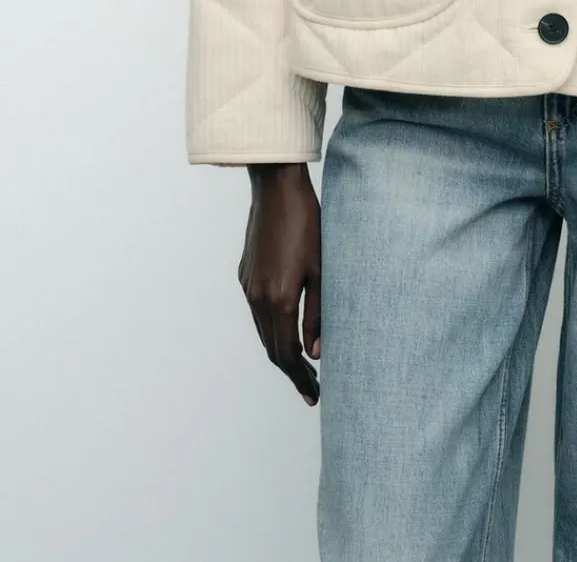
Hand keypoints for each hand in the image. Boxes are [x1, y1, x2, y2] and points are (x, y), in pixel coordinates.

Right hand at [238, 163, 321, 405]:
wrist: (277, 189)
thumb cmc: (308, 224)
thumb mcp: (322, 269)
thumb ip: (318, 312)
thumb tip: (316, 352)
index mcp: (279, 299)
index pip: (288, 354)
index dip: (301, 378)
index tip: (316, 394)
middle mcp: (258, 298)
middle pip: (273, 349)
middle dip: (292, 372)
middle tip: (312, 388)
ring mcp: (248, 286)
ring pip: (264, 332)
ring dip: (282, 351)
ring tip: (303, 365)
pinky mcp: (245, 274)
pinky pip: (258, 311)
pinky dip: (272, 328)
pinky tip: (287, 328)